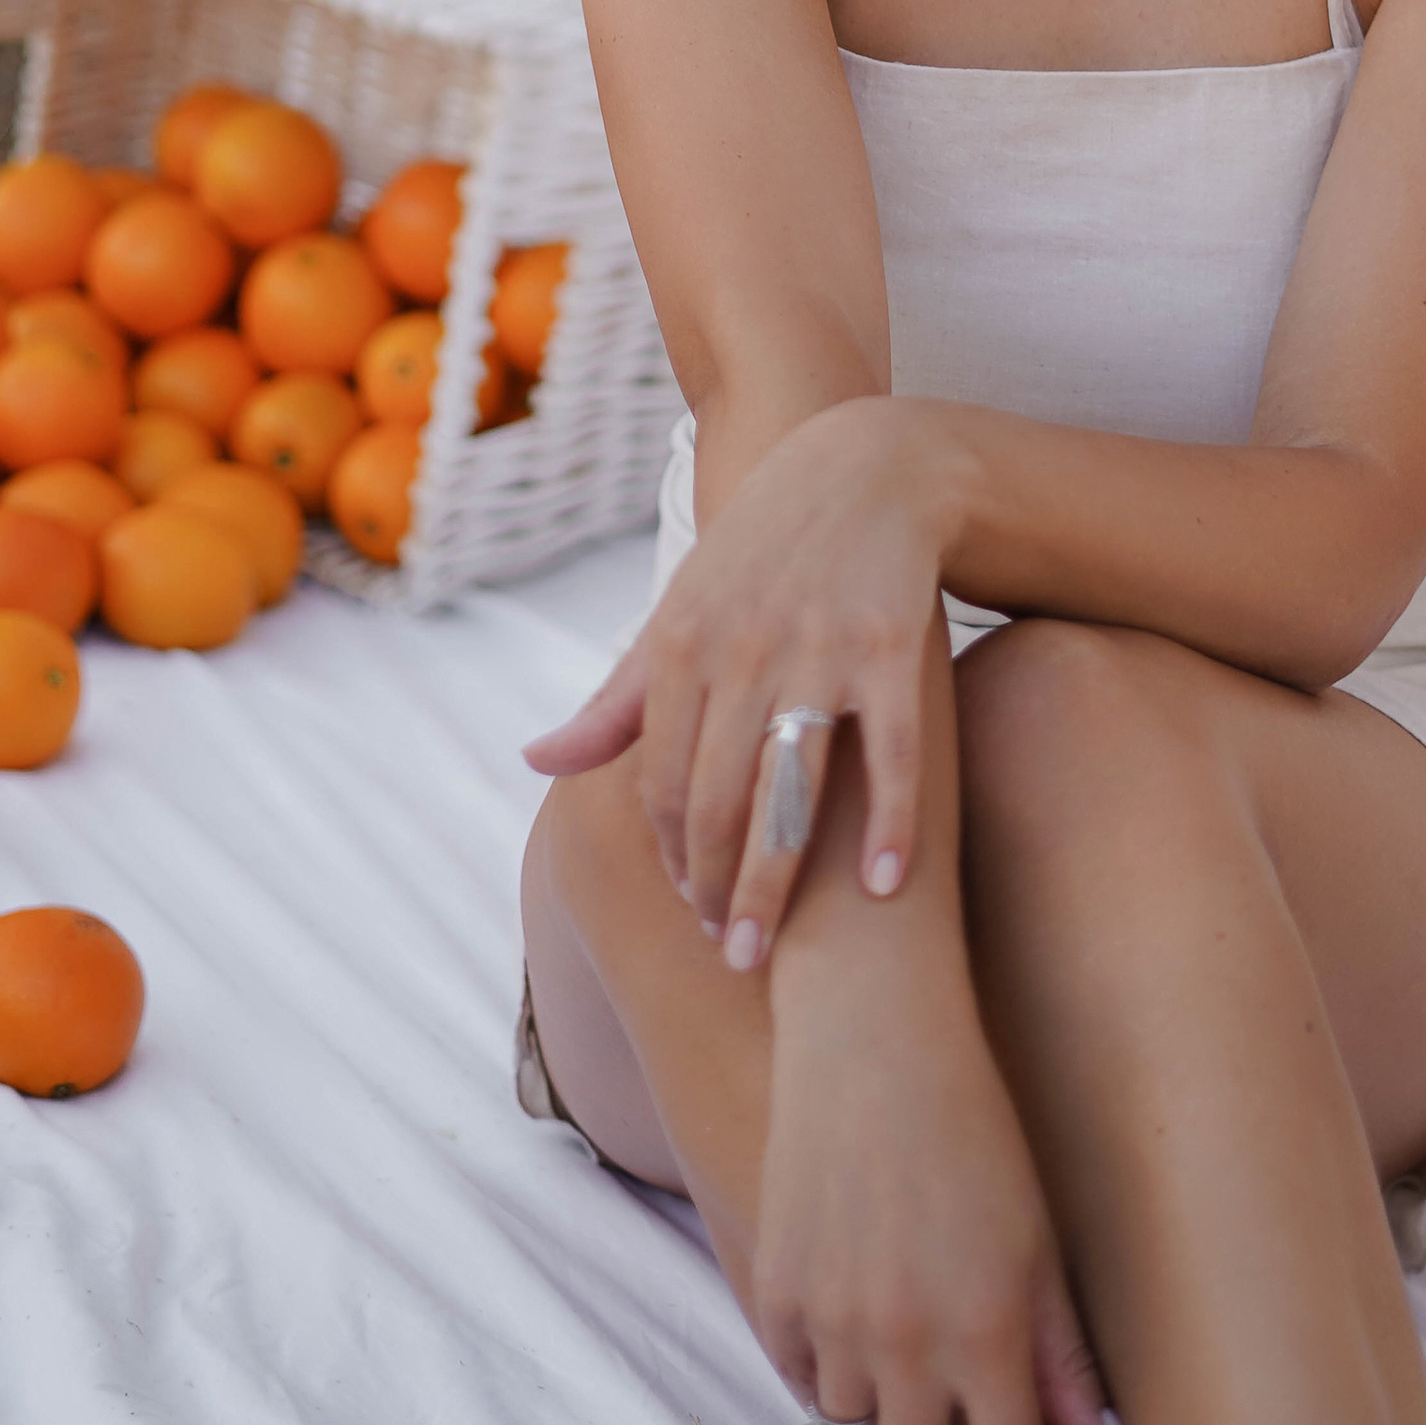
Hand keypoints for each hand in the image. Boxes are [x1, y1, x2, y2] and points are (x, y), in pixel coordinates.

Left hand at [524, 394, 962, 959]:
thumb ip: (615, 700)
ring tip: (768, 952)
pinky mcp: (890, 648)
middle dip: (712, 887)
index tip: (689, 912)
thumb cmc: (761, 554)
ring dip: (772, 879)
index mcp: (680, 644)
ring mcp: (817, 649)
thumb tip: (534, 761)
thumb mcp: (679, 614)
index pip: (659, 779)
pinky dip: (888, 822)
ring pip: (785, 789)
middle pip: (713, 799)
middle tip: (728, 957)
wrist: (867, 467)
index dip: (670, 855)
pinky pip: (889, 752)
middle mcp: (739, 649)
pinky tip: (883, 885)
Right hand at [758, 957, 1132, 1424]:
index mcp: (989, 1333)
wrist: (870, 1035)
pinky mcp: (780, 1286)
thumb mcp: (1040, 1239)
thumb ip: (1067, 1355)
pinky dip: (832, 1402)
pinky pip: (805, 1381)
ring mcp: (836, 1316)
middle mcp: (909, 1340)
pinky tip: (853, 1396)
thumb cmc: (976, 1127)